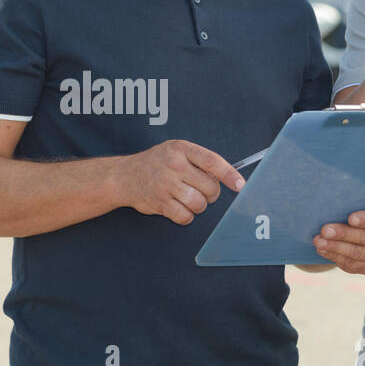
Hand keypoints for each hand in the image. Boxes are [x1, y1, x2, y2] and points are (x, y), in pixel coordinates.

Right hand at [118, 139, 245, 225]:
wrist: (124, 176)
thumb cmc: (156, 163)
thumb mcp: (175, 151)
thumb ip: (198, 160)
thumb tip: (226, 178)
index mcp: (181, 149)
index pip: (212, 162)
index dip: (229, 174)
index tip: (240, 185)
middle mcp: (174, 165)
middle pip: (210, 188)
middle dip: (210, 194)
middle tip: (200, 191)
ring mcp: (166, 184)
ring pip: (199, 204)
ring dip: (198, 206)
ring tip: (187, 199)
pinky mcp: (159, 202)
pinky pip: (185, 216)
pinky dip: (186, 216)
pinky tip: (178, 207)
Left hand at [312, 207, 364, 274]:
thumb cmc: (362, 211)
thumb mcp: (364, 203)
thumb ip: (355, 201)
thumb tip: (332, 199)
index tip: (350, 218)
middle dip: (344, 234)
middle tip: (325, 230)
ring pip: (358, 254)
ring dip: (336, 248)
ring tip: (319, 241)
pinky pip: (352, 265)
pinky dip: (335, 257)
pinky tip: (323, 250)